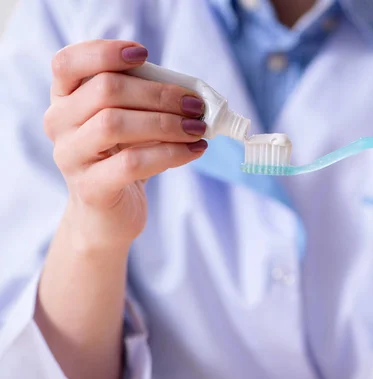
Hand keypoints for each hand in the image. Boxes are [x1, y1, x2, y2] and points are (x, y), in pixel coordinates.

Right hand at [44, 40, 207, 248]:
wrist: (107, 216)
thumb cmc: (121, 160)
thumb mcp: (130, 123)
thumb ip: (145, 102)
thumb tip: (191, 93)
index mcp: (65, 100)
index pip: (68, 63)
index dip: (104, 52)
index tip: (144, 54)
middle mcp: (59, 124)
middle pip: (105, 90)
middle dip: (159, 94)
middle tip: (195, 105)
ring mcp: (70, 157)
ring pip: (115, 124)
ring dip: (166, 123)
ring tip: (198, 129)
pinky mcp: (91, 188)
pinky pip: (132, 162)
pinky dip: (171, 153)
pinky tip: (194, 150)